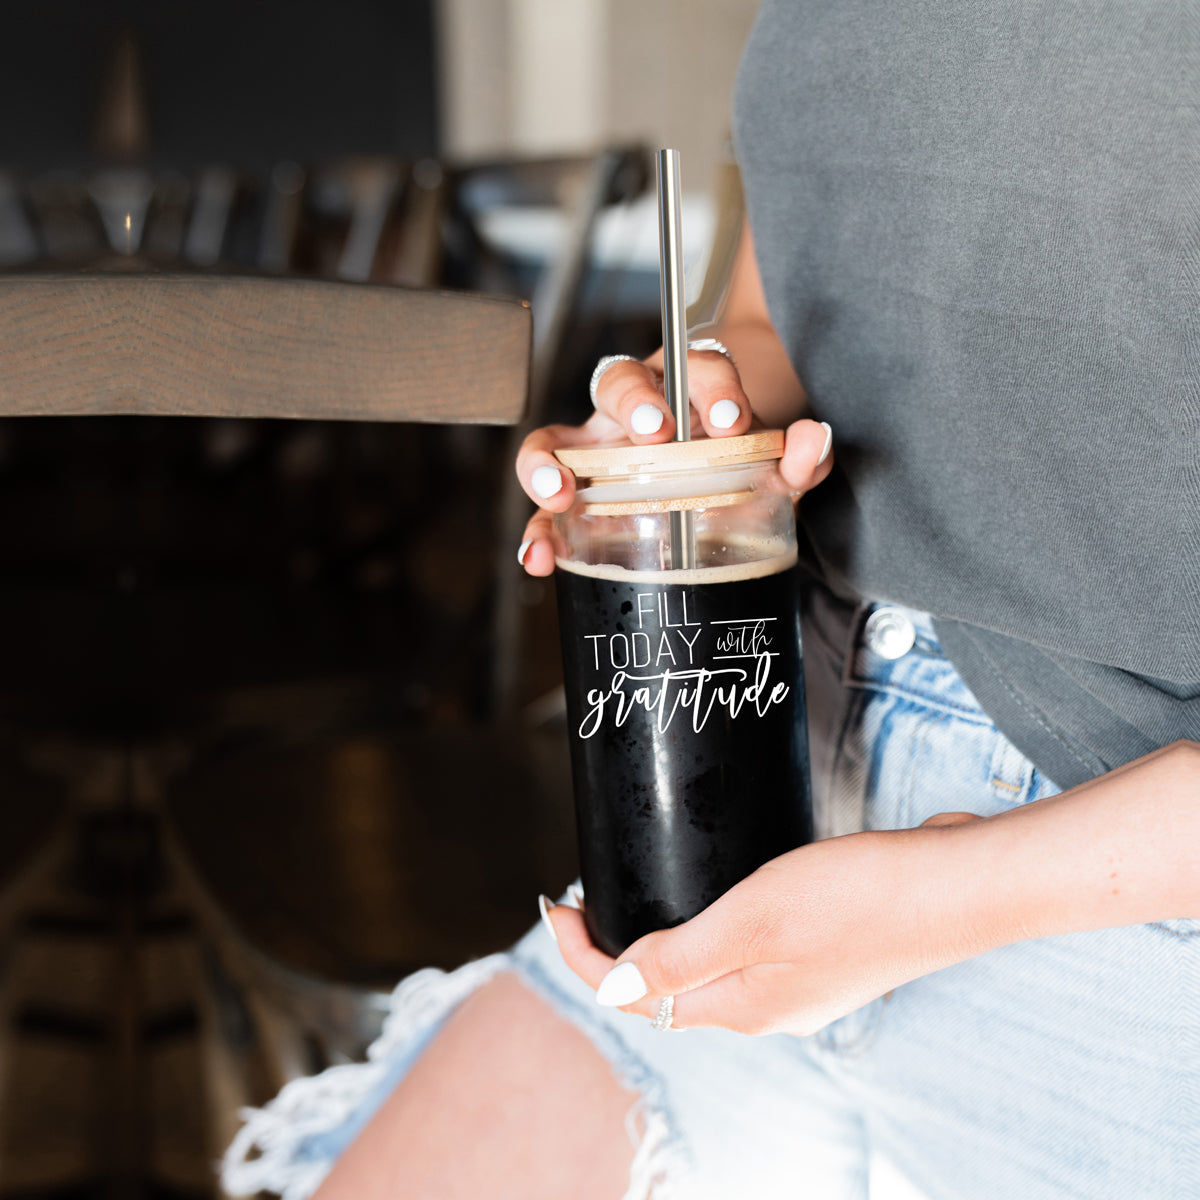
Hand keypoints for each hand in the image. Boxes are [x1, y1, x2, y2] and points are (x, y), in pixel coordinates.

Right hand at [514, 348, 832, 576]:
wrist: (703, 473)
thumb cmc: (728, 460)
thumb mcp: (765, 461)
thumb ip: (795, 457)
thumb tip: (813, 442)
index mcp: (683, 389)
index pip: (691, 367)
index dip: (710, 387)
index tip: (731, 421)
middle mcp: (631, 409)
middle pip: (617, 381)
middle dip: (633, 403)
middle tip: (655, 432)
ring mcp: (595, 449)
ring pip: (555, 437)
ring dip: (548, 462)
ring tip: (559, 493)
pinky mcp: (574, 494)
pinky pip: (544, 508)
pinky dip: (536, 532)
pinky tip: (537, 558)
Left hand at [543, 739, 1199, 1035]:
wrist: (962, 885)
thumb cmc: (863, 897)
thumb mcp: (754, 920)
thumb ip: (679, 957)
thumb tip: (610, 990)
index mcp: (740, 1008)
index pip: (633, 992)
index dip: (583, 954)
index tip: (558, 902)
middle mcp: (765, 1006)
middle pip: (666, 984)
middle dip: (617, 945)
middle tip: (589, 891)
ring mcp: (798, 982)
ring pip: (706, 965)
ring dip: (662, 933)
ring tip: (638, 886)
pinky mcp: (824, 951)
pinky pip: (746, 945)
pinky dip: (711, 922)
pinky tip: (716, 887)